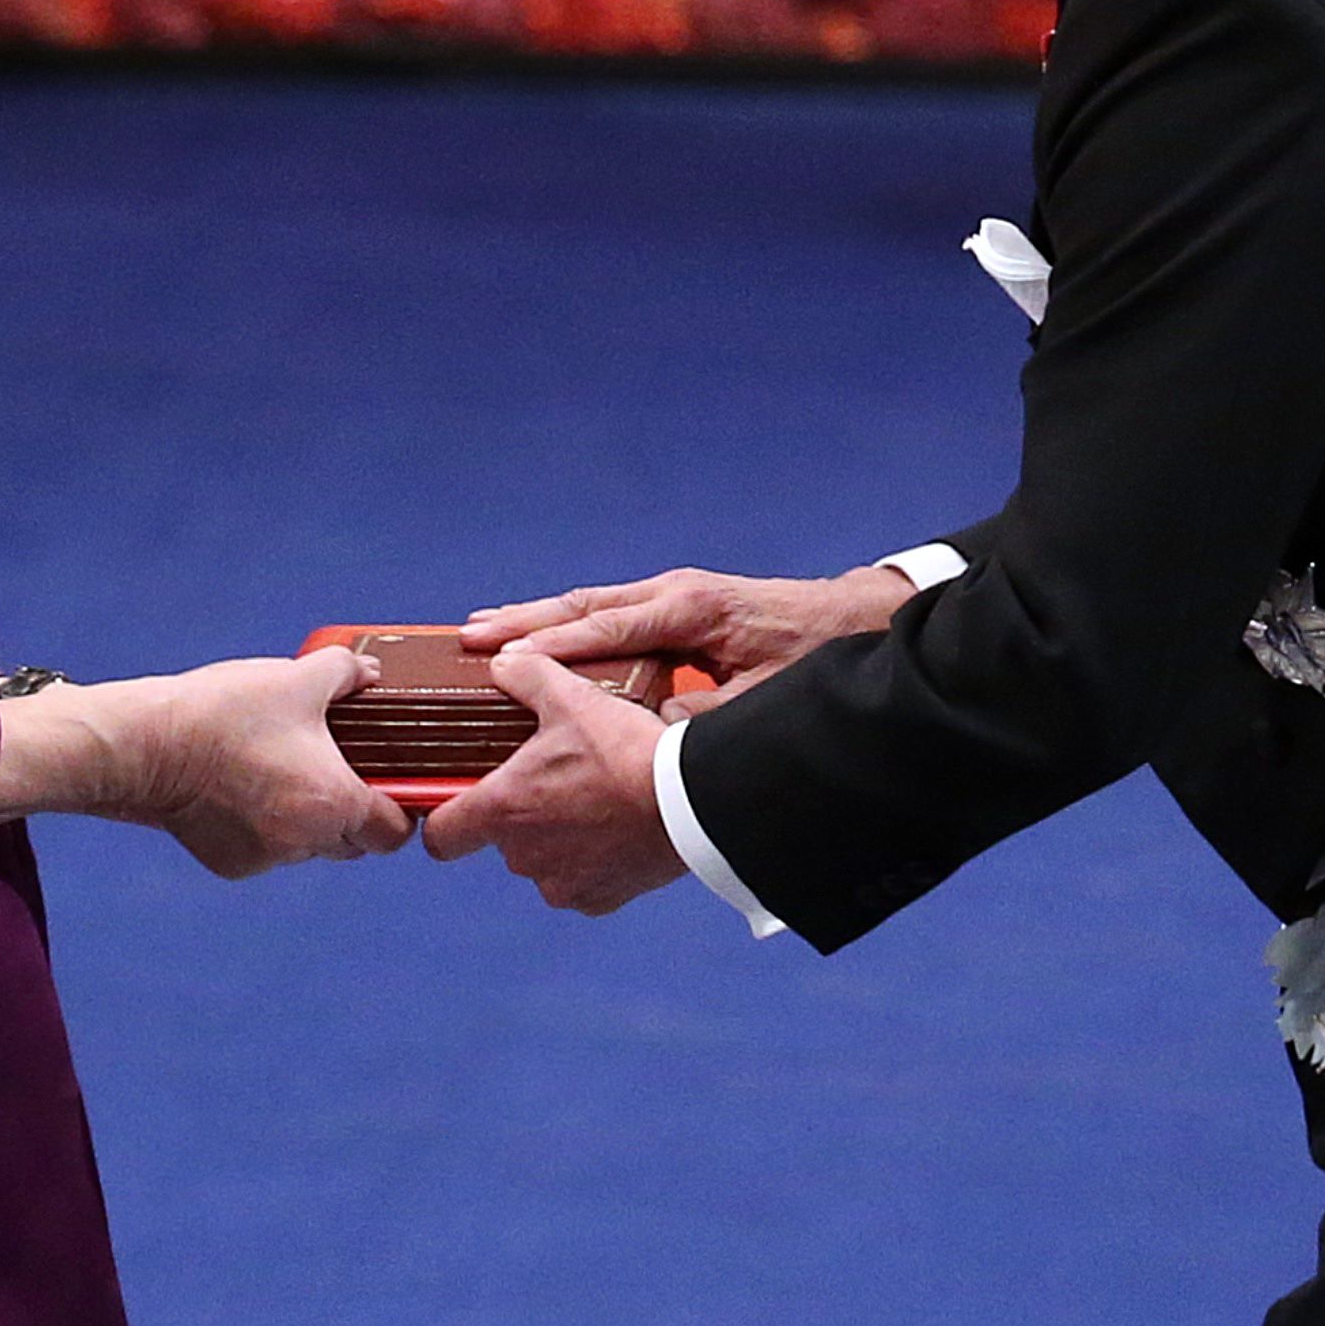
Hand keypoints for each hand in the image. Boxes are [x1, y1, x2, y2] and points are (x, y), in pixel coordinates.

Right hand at [0, 648, 413, 876]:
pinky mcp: (230, 864)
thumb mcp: (295, 678)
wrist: (144, 746)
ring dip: (307, 819)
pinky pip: (265, 849)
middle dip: (353, 813)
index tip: (386, 781)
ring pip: (308, 846)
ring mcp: (265, 859)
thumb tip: (369, 673)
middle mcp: (306, 843)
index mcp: (335, 805)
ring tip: (283, 768)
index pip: (395, 832)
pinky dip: (264, 825)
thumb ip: (345, 672)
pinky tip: (242, 786)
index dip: (398, 807)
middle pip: (355, 844)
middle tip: (336, 768)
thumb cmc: (225, 713)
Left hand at [421, 649, 683, 913]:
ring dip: (558, 838)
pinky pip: (583, 882)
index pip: (440, 837)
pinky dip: (594, 861)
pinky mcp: (600, 899)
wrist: (691, 800)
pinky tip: (616, 829)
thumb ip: (525, 675)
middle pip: (501, 840)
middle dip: (521, 814)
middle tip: (554, 778)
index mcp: (503, 811)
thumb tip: (502, 662)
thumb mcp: (571, 696)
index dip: (444, 817)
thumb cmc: (626, 750)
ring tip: (592, 800)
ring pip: (544, 862)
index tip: (456, 801)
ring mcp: (563, 884)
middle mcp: (524, 858)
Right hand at [461, 564, 912, 711]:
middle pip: (585, 607)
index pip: (607, 628)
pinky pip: (610, 616)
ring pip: (591, 607)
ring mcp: (674, 596)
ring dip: (538, 620)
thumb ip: (704, 717)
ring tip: (483, 630)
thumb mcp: (762, 698)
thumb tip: (650, 732)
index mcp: (690, 609)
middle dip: (525, 622)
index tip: (501, 660)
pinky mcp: (679, 607)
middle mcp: (674, 594)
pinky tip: (539, 639)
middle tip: (467, 635)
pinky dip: (569, 626)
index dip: (552, 646)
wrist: (857, 620)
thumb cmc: (814, 660)